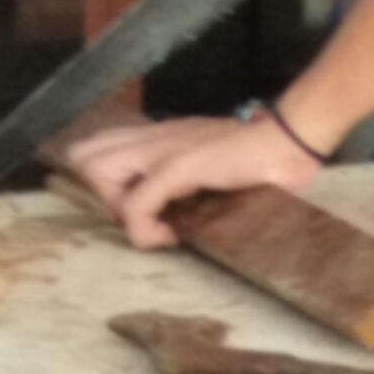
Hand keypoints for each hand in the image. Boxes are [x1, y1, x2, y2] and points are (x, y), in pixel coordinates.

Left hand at [58, 105, 322, 247]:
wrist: (288, 140)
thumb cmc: (259, 158)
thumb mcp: (209, 169)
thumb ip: (184, 183)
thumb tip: (170, 218)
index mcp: (160, 137)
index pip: (96, 148)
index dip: (106, 185)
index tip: (141, 208)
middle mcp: (153, 137)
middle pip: (85, 155)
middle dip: (104, 195)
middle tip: (143, 215)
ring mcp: (162, 149)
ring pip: (98, 171)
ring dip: (121, 208)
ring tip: (156, 222)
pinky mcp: (177, 167)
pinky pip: (135, 205)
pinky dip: (144, 229)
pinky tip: (171, 236)